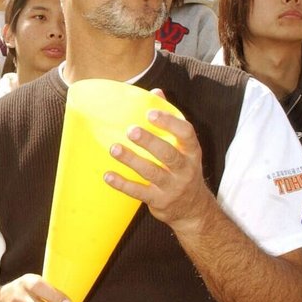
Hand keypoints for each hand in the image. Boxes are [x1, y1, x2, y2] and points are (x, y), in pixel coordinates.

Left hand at [103, 89, 213, 231]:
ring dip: (132, 160)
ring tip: (114, 149)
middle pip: (168, 154)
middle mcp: (185, 169)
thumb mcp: (184, 148)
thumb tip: (156, 92)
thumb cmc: (182, 169)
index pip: (186, 134)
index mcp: (191, 152)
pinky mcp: (159, 201)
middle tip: (130, 130)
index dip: (169, 122)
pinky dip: (122, 184)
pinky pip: (139, 192)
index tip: (150, 112)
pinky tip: (108, 175)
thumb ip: (170, 121)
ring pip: (152, 173)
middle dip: (149, 142)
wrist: (193, 209)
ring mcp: (173, 187)